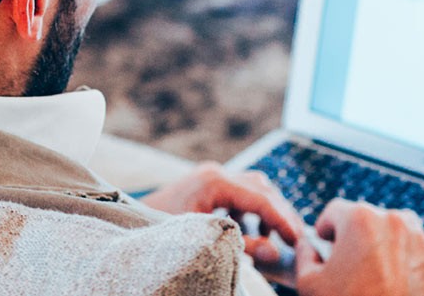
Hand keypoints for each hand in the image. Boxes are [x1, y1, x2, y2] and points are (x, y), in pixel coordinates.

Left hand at [141, 162, 302, 261]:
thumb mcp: (201, 240)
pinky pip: (240, 193)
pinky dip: (252, 211)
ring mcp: (210, 176)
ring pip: (254, 188)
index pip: (261, 198)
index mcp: (213, 181)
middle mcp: (214, 173)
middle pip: (262, 188)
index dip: (283, 220)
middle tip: (297, 238)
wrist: (125, 224)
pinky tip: (255, 232)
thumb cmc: (157, 232)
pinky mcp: (207, 185)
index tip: (298, 239)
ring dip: (268, 211)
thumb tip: (273, 251)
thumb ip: (240, 245)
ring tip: (278, 237)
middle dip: (281, 213)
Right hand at [295, 199, 423, 295]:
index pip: (335, 212)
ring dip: (388, 239)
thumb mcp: (309, 283)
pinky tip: (408, 264)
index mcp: (359, 219)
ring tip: (377, 267)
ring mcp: (418, 236)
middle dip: (356, 237)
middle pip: (367, 217)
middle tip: (349, 264)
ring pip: (399, 225)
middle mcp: (391, 220)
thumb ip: (304, 255)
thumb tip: (307, 247)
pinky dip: (421, 248)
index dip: (326, 230)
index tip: (327, 242)